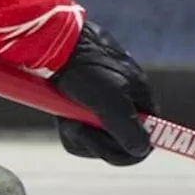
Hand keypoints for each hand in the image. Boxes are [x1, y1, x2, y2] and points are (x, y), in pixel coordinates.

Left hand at [51, 20, 157, 165]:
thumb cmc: (84, 68)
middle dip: (94, 141)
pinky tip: (59, 112)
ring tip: (65, 115)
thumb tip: (141, 150)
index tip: (106, 147)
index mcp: (140, 102)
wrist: (49, 43)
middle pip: (116, 146)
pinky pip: (75, 131)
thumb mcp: (111, 100)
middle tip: (77, 125)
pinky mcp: (77, 105)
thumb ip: (128, 128)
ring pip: (92, 140)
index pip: (145, 142)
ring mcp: (99, 106)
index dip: (126, 152)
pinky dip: (66, 126)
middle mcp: (124, 105)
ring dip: (77, 132)